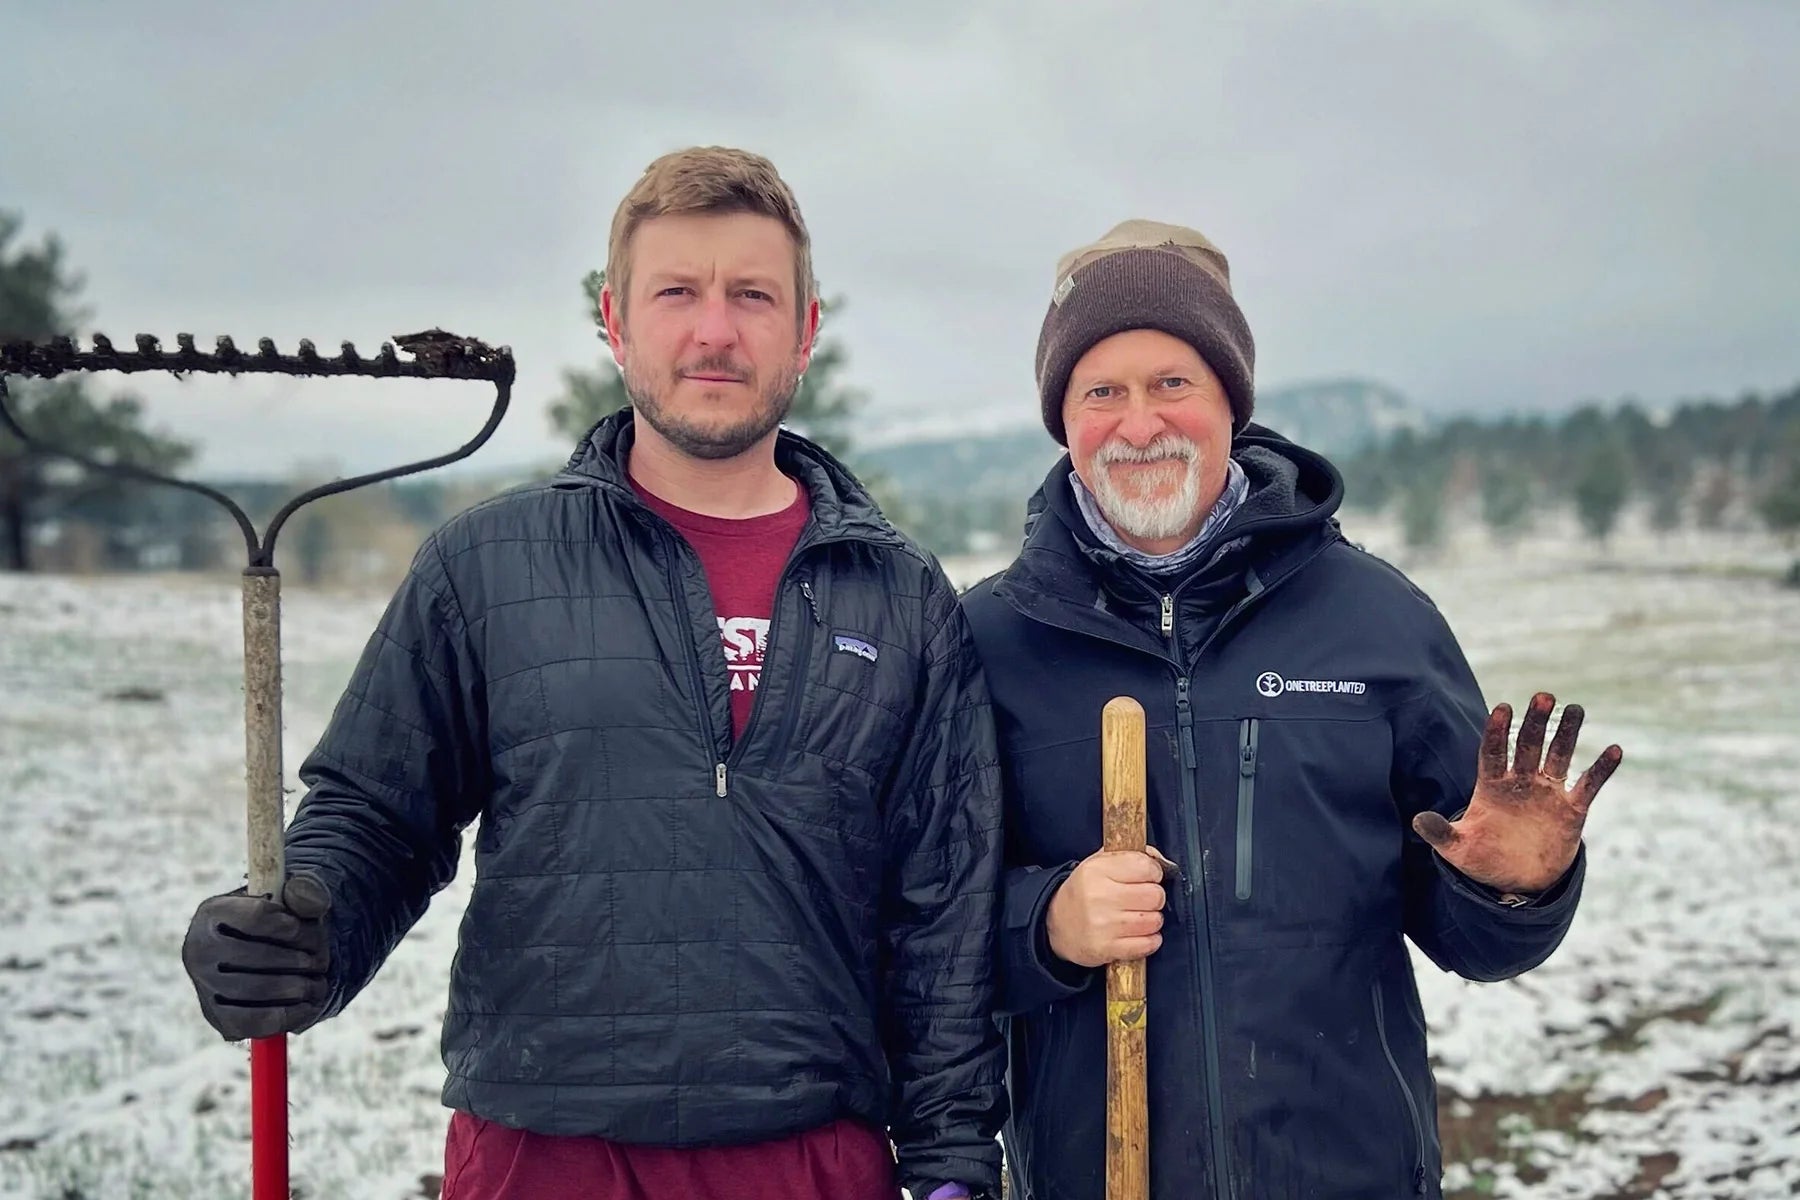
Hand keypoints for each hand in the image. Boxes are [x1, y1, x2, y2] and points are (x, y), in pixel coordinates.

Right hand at [181, 873, 331, 1039]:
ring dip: (301, 987)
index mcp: (213, 912)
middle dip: (303, 960)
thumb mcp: (291, 897)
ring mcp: (205, 986)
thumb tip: (313, 904)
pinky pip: (257, 1022)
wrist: (264, 954)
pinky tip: (308, 1005)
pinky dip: (290, 1015)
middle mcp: (198, 949)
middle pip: (261, 956)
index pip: (258, 916)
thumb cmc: (279, 922)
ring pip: (261, 989)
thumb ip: (306, 892)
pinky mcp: (219, 1018)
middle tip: (321, 961)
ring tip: (318, 982)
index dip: (294, 926)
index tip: (307, 930)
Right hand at [1045, 847, 1168, 967]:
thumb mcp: (1099, 863)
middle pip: (1155, 895)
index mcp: (1097, 870)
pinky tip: (1139, 934)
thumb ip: (1130, 855)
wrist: (1056, 924)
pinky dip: (1150, 940)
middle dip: (1155, 897)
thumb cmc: (1085, 892)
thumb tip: (1163, 862)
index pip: (1146, 867)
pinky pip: (1147, 944)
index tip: (1149, 877)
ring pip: (1154, 921)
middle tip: (1143, 899)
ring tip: (1139, 917)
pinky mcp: (1106, 948)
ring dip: (1152, 920)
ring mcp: (1103, 925)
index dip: (1154, 872)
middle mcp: (1099, 896)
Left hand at [1413, 692, 1622, 893]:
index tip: (1502, 709)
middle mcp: (1520, 782)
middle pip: (1527, 745)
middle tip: (1543, 696)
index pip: (1493, 752)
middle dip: (1535, 722)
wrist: (1517, 881)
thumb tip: (1417, 820)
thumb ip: (1440, 833)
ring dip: (1567, 733)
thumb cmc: (1483, 860)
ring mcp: (1547, 793)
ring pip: (1559, 756)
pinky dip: (1601, 769)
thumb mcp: (1458, 849)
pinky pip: (1588, 785)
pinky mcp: (1572, 810)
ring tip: (1575, 709)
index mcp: (1492, 786)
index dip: (1497, 732)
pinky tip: (1614, 750)